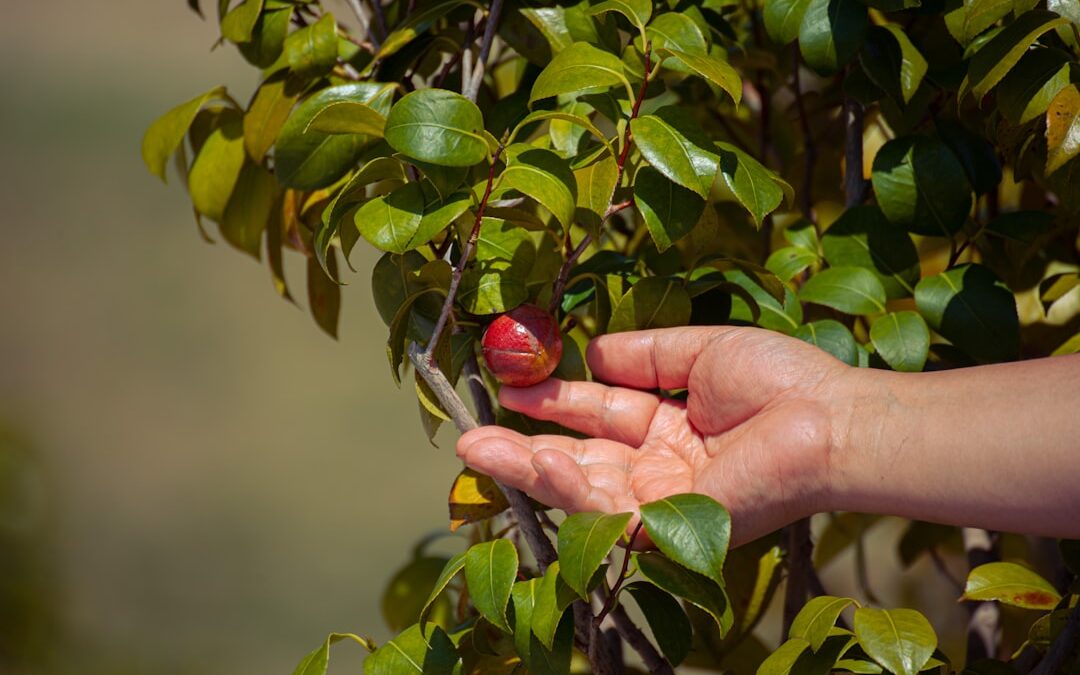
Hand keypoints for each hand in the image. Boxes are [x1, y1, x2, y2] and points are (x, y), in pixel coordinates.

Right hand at [457, 326, 853, 544]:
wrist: (830, 419)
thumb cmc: (778, 381)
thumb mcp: (697, 353)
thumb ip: (641, 355)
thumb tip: (588, 351)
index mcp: (667, 429)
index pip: (596, 416)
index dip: (552, 401)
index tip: (509, 382)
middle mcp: (658, 470)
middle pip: (577, 461)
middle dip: (521, 448)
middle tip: (468, 438)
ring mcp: (662, 501)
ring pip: (583, 491)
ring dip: (531, 470)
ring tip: (480, 449)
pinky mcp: (671, 527)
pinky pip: (610, 513)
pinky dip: (572, 490)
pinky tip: (538, 463)